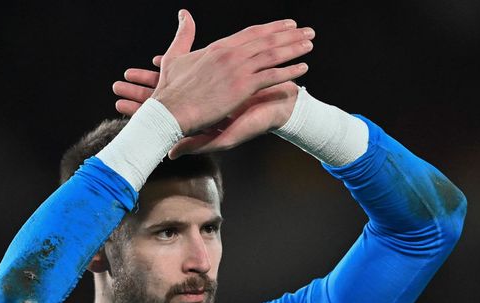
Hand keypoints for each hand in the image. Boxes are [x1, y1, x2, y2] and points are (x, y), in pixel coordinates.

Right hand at [125, 9, 312, 136]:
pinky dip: (289, 71)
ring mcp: (238, 69)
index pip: (251, 33)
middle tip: (307, 31)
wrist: (170, 110)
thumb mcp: (174, 56)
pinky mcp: (242, 86)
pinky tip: (303, 68)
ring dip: (294, 48)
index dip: (271, 28)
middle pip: (267, 40)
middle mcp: (231, 53)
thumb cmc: (170, 89)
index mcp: (218, 47)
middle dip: (289, 35)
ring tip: (310, 44)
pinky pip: (272, 76)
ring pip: (273, 55)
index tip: (286, 25)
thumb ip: (184, 34)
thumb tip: (184, 14)